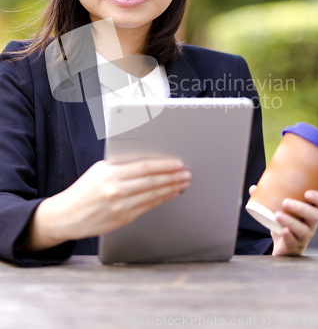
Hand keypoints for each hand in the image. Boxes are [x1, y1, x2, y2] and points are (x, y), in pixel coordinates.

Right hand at [25, 158, 191, 251]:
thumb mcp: (99, 171)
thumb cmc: (84, 190)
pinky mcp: (122, 218)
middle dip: (172, 177)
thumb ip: (121, 166)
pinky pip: (147, 207)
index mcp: (110, 172)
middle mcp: (115, 189)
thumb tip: (148, 163)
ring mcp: (119, 205)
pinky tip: (170, 195)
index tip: (178, 163)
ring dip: (171, 189)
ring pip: (152, 195)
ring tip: (183, 184)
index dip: (164, 165)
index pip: (144, 167)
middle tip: (187, 174)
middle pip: (151, 181)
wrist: (66, 215)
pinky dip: (161, 200)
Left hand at [249, 185, 317, 255]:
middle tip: (286, 202)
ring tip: (278, 215)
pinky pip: (294, 242)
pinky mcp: (294, 246)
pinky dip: (289, 236)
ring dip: (291, 222)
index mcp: (309, 211)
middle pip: (314, 215)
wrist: (282, 247)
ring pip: (303, 230)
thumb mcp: (278, 210)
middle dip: (301, 208)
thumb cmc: (285, 225)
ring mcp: (303, 236)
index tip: (307, 193)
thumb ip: (268, 198)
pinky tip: (283, 230)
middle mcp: (310, 224)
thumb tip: (254, 188)